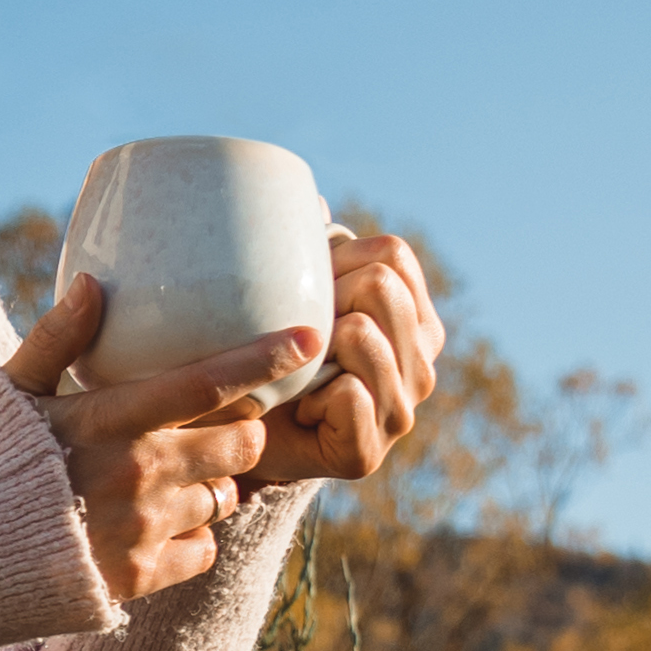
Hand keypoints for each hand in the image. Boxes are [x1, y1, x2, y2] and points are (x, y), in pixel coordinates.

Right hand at [4, 275, 318, 604]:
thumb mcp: (10, 392)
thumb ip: (57, 338)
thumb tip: (94, 281)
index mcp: (110, 419)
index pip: (207, 382)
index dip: (265, 358)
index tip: (310, 334)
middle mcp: (138, 474)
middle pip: (242, 443)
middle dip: (240, 431)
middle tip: (210, 428)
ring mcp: (143, 530)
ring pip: (224, 497)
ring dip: (209, 485)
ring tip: (162, 481)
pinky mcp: (141, 578)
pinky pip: (204, 550)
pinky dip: (189, 538)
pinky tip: (149, 526)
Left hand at [252, 232, 443, 485]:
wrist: (229, 431)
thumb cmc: (261, 353)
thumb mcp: (291, 293)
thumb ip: (307, 249)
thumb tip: (309, 197)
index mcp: (415, 321)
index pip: (392, 253)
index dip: (338, 258)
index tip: (310, 294)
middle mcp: (421, 365)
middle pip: (379, 285)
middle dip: (324, 299)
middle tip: (297, 340)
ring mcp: (401, 411)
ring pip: (362, 333)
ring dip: (312, 349)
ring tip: (298, 376)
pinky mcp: (369, 453)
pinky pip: (350, 392)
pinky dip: (310, 396)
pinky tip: (298, 412)